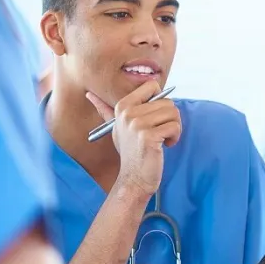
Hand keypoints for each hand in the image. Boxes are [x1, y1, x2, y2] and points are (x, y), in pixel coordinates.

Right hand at [86, 80, 181, 196]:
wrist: (134, 178)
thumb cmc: (130, 151)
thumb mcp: (117, 127)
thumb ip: (106, 110)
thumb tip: (89, 94)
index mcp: (122, 106)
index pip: (152, 85)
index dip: (160, 101)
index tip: (155, 116)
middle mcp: (128, 113)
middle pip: (167, 102)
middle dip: (170, 119)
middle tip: (160, 133)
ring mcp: (137, 125)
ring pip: (173, 113)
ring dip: (174, 128)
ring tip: (162, 139)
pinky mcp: (149, 137)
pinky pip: (174, 126)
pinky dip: (175, 137)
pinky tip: (165, 146)